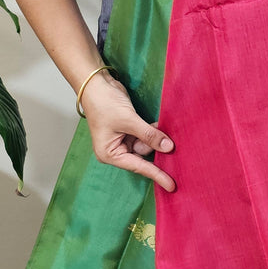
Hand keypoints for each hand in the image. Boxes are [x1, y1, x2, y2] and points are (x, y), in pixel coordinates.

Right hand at [81, 70, 176, 192]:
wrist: (96, 83)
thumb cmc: (104, 103)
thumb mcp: (128, 120)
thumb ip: (149, 135)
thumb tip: (168, 148)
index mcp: (109, 153)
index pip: (137, 166)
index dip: (156, 174)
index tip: (171, 186)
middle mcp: (116, 149)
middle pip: (143, 154)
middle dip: (155, 146)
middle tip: (168, 139)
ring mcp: (123, 139)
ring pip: (146, 144)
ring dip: (155, 136)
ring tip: (162, 126)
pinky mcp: (129, 129)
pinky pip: (145, 134)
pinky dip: (153, 130)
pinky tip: (160, 124)